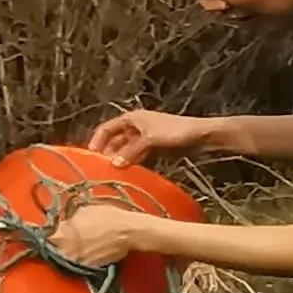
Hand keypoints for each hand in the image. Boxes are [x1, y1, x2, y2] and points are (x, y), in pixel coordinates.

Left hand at [50, 196, 154, 270]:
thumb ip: (69, 218)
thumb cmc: (108, 216)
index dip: (51, 233)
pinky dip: (84, 257)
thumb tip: (64, 222)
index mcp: (61, 233)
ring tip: (83, 244)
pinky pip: (82, 261)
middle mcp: (66, 250)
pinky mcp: (90, 267)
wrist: (129, 231)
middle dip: (60, 243)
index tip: (55, 231)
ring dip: (72, 251)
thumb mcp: (85, 209)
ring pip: (68, 256)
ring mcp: (78, 260)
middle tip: (69, 237)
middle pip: (56, 249)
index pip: (46, 237)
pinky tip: (93, 249)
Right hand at [87, 107, 211, 165]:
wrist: (202, 135)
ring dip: (121, 159)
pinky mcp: (155, 147)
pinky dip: (133, 162)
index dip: (97, 141)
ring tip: (112, 173)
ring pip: (127, 149)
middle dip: (108, 152)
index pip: (107, 128)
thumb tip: (114, 164)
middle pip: (115, 140)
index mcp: (132, 118)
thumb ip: (130, 151)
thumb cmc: (175, 131)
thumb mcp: (149, 140)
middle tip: (100, 169)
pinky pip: (139, 155)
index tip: (89, 156)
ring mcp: (145, 137)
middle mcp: (136, 126)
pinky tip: (129, 172)